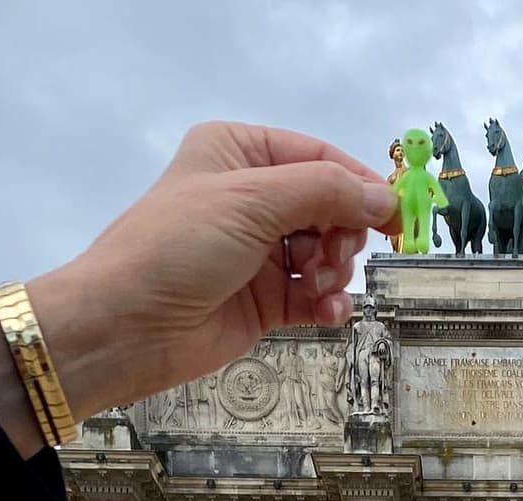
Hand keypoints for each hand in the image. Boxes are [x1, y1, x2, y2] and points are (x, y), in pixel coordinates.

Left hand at [26, 121, 399, 419]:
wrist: (128, 326)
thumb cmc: (177, 247)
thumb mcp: (251, 201)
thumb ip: (324, 192)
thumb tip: (385, 198)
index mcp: (240, 152)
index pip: (319, 158)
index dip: (359, 185)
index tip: (394, 216)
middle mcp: (254, 198)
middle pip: (331, 209)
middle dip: (341, 236)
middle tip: (332, 257)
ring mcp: (261, 252)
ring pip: (328, 255)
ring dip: (335, 273)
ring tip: (316, 289)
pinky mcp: (267, 300)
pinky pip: (317, 296)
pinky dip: (329, 304)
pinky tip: (327, 314)